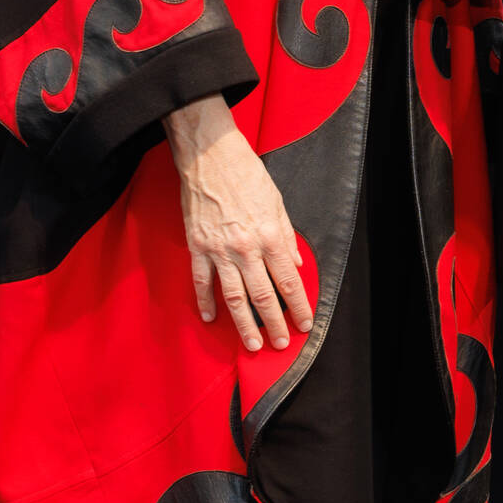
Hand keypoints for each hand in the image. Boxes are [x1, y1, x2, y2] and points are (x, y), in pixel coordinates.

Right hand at [164, 95, 312, 352]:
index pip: (289, 280)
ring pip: (234, 296)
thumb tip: (295, 263)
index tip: (304, 323)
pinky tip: (211, 318)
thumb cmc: (247, 175)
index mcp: (270, 235)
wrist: (212, 157)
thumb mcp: (277, 202)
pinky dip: (206, 302)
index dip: (298, 306)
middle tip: (280, 344)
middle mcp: (247, 248)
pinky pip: (202, 282)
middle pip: (263, 295)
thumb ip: (286, 236)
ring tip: (253, 344)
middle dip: (275, 323)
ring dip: (244, 324)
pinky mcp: (198, 247)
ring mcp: (220, 250)